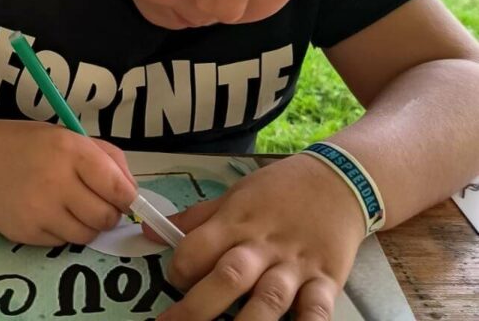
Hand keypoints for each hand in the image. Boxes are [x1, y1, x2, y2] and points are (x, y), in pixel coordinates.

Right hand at [0, 120, 137, 245]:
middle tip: (97, 204)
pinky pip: (61, 242)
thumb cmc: (26, 145)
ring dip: (87, 226)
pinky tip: (47, 212)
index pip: (117, 187)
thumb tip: (133, 192)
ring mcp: (39, 210)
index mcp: (70, 150)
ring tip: (72, 208)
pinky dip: (62, 231)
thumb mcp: (66, 136)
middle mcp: (56, 180)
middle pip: (106, 217)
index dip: (128, 198)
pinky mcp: (25, 232)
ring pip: (86, 235)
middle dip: (109, 214)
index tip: (126, 199)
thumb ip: (105, 157)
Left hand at [144, 154, 365, 320]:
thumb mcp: (235, 195)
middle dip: (197, 308)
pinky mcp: (326, 281)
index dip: (179, 268)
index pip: (197, 247)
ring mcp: (295, 266)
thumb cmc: (280, 190)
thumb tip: (149, 231)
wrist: (340, 180)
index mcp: (236, 222)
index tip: (172, 281)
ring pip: (268, 300)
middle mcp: (263, 246)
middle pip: (228, 278)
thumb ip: (196, 219)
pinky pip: (316, 311)